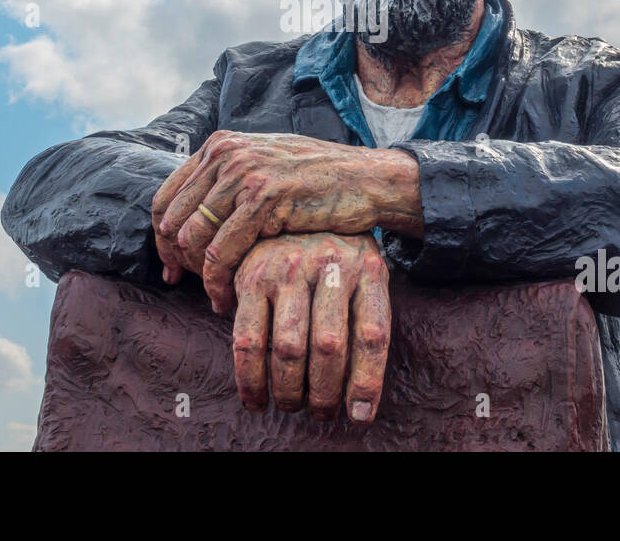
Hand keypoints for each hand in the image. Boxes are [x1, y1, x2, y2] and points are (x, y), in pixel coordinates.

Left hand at [150, 131, 420, 310]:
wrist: (367, 179)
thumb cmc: (317, 181)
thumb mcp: (265, 166)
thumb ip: (228, 180)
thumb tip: (190, 215)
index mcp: (220, 145)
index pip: (167, 198)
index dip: (161, 240)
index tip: (171, 269)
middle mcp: (225, 154)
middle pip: (171, 221)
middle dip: (175, 261)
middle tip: (188, 287)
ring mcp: (244, 173)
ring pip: (192, 238)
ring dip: (198, 276)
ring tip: (214, 294)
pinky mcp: (264, 198)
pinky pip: (222, 251)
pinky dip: (218, 283)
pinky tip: (227, 298)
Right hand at [231, 232, 390, 422]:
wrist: (296, 202)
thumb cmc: (338, 257)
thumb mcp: (365, 275)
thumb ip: (364, 321)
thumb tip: (359, 402)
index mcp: (368, 269)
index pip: (372, 335)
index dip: (367, 382)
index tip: (359, 416)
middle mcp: (330, 266)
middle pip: (329, 346)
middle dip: (323, 392)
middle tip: (320, 413)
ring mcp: (288, 269)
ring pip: (288, 347)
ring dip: (288, 390)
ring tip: (292, 405)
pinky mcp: (253, 276)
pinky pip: (247, 338)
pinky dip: (249, 378)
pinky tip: (255, 400)